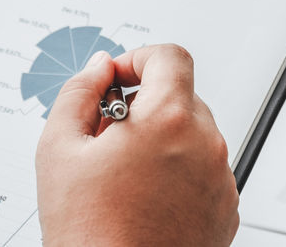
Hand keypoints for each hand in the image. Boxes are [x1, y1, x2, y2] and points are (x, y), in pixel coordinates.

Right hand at [36, 45, 239, 246]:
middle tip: (108, 137)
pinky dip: (179, 173)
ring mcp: (220, 178)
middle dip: (144, 106)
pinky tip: (145, 199)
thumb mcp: (59, 149)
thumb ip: (78, 93)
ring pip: (193, 135)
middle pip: (180, 96)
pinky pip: (204, 171)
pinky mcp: (226, 209)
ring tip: (123, 176)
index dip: (139, 58)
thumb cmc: (89, 233)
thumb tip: (99, 68)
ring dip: (162, 140)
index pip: (170, 56)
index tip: (119, 77)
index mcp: (169, 119)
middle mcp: (205, 143)